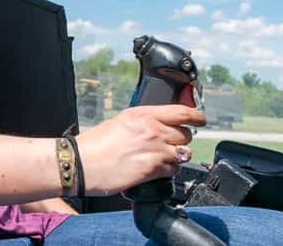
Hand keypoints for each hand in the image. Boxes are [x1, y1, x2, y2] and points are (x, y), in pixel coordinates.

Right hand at [75, 105, 205, 195]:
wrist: (81, 164)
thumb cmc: (94, 144)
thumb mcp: (120, 121)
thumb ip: (144, 121)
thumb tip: (160, 125)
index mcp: (143, 114)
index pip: (182, 112)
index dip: (197, 116)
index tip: (201, 119)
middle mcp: (152, 130)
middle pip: (186, 135)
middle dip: (181, 140)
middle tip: (170, 143)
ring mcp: (155, 150)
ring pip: (182, 154)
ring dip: (175, 156)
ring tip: (160, 158)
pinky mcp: (153, 170)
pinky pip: (173, 170)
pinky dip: (167, 171)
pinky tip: (154, 169)